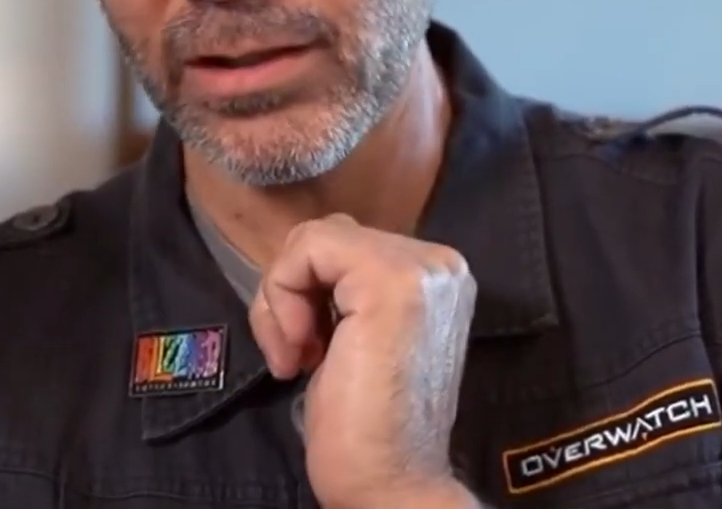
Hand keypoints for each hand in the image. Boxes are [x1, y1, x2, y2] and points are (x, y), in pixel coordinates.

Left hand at [249, 213, 477, 508]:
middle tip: (298, 355)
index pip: (347, 246)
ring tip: (298, 358)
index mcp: (438, 278)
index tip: (310, 352)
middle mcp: (441, 264)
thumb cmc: (368, 427)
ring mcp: (420, 269)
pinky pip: (307, 249)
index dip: (308, 294)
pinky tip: (298, 352)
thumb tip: (307, 261)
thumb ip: (349, 292)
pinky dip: (281, 297)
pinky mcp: (388, 281)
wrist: (392, 484)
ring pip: (313, 238)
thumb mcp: (357, 337)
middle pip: (328, 236)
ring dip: (284, 300)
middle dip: (292, 294)